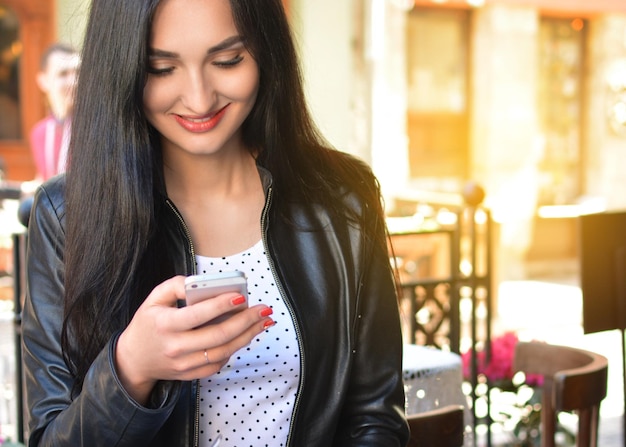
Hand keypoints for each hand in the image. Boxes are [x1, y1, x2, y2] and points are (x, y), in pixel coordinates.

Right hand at [115, 275, 273, 404]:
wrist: (134, 359)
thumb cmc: (148, 323)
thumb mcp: (154, 298)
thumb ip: (175, 286)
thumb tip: (200, 282)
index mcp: (165, 325)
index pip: (197, 315)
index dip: (221, 305)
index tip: (241, 296)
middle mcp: (175, 347)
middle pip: (218, 336)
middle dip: (246, 321)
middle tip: (264, 309)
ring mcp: (184, 364)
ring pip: (223, 352)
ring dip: (247, 336)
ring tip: (263, 321)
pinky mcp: (190, 374)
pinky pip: (218, 364)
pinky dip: (234, 349)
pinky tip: (245, 336)